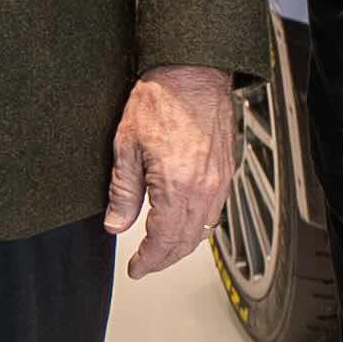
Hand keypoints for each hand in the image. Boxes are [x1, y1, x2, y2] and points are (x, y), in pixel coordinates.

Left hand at [107, 61, 237, 280]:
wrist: (193, 72)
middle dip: (165, 259)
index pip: (163, 240)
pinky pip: (214, 211)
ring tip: (162, 249)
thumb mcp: (126, 146)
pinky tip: (184, 223)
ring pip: (203, 230)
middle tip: (145, 265)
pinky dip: (198, 226)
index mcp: (176, 186)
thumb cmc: (161, 100)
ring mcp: (219, 181)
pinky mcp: (226, 171)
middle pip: (186, 242)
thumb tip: (116, 224)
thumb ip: (123, 192)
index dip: (148, 261)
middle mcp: (203, 188)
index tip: (136, 269)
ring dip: (182, 246)